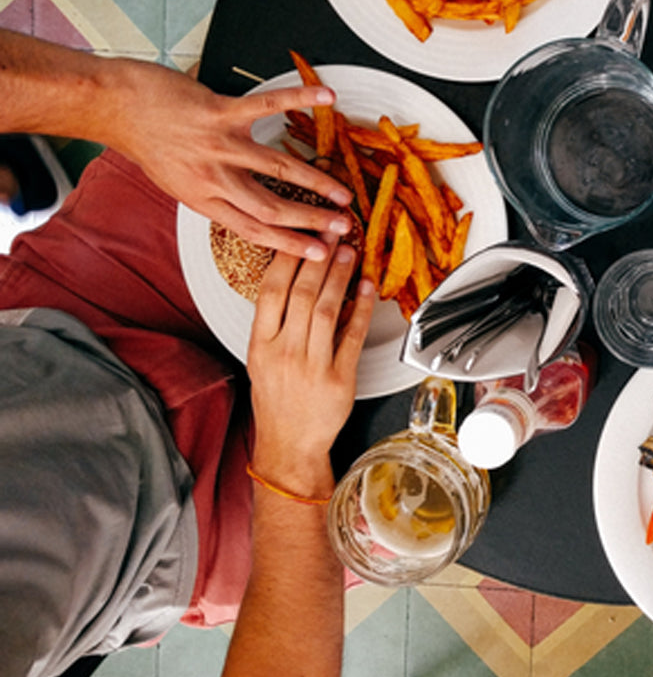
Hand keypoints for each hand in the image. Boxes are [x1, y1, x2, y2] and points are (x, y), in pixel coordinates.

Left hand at [101, 59, 357, 258]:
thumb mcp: (178, 183)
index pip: (254, 230)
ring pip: (277, 168)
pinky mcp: (219, 112)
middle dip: (313, 221)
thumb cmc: (147, 142)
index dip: (291, 245)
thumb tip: (246, 207)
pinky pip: (267, 106)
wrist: (116, 107)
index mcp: (204, 200)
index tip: (320, 254)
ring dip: (316, 182)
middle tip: (344, 228)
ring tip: (343, 192)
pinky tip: (326, 98)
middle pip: (272, 207)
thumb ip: (214, 195)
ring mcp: (218, 144)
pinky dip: (299, 99)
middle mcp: (213, 177)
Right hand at [247, 240, 374, 497]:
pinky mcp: (339, 379)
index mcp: (260, 345)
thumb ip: (275, 322)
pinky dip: (362, 309)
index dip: (288, 258)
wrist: (289, 444)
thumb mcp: (261, 359)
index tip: (301, 235)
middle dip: (319, 258)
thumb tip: (297, 280)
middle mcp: (284, 352)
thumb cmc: (276, 400)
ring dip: (340, 276)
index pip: (271, 291)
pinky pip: (353, 336)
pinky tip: (367, 288)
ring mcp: (312, 366)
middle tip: (332, 231)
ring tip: (349, 252)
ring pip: (328, 310)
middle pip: (302, 294)